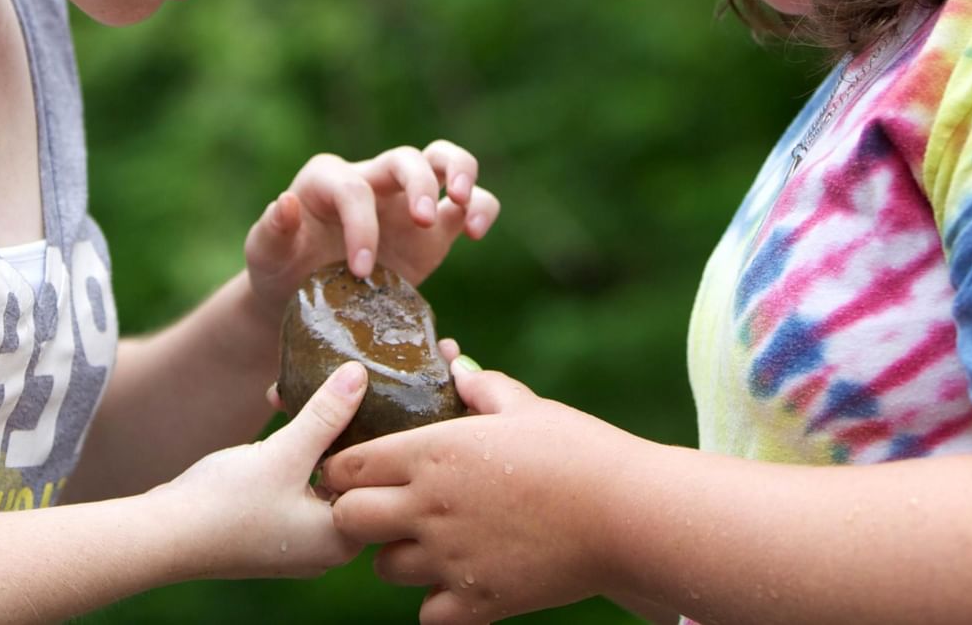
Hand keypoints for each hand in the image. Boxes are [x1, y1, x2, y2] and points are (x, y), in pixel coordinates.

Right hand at [158, 360, 371, 579]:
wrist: (163, 537)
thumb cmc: (227, 504)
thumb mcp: (285, 452)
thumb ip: (326, 414)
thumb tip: (361, 375)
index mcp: (343, 539)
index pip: (377, 479)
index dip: (375, 429)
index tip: (372, 392)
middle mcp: (327, 548)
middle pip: (349, 475)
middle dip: (338, 427)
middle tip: (333, 385)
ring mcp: (298, 543)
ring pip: (320, 476)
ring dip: (310, 435)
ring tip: (290, 396)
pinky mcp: (272, 531)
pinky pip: (296, 485)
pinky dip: (292, 453)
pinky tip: (276, 421)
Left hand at [244, 140, 497, 320]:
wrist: (303, 296)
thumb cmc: (280, 270)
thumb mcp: (265, 255)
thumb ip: (272, 231)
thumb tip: (285, 202)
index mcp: (327, 181)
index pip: (353, 190)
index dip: (361, 226)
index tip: (360, 271)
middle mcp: (370, 180)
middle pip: (406, 158)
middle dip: (419, 184)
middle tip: (422, 220)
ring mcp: (406, 201)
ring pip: (444, 160)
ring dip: (461, 174)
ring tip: (463, 208)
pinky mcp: (435, 229)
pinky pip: (471, 202)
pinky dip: (481, 208)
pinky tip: (474, 231)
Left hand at [321, 361, 637, 623]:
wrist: (626, 515)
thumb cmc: (578, 450)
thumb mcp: (526, 406)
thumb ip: (482, 388)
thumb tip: (460, 372)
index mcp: (433, 451)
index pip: (349, 465)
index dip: (345, 468)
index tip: (359, 469)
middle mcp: (430, 506)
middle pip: (349, 519)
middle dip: (356, 511)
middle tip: (385, 506)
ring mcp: (451, 559)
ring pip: (385, 568)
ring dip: (398, 555)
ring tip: (429, 541)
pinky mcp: (477, 602)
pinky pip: (428, 613)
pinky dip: (437, 600)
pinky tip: (462, 577)